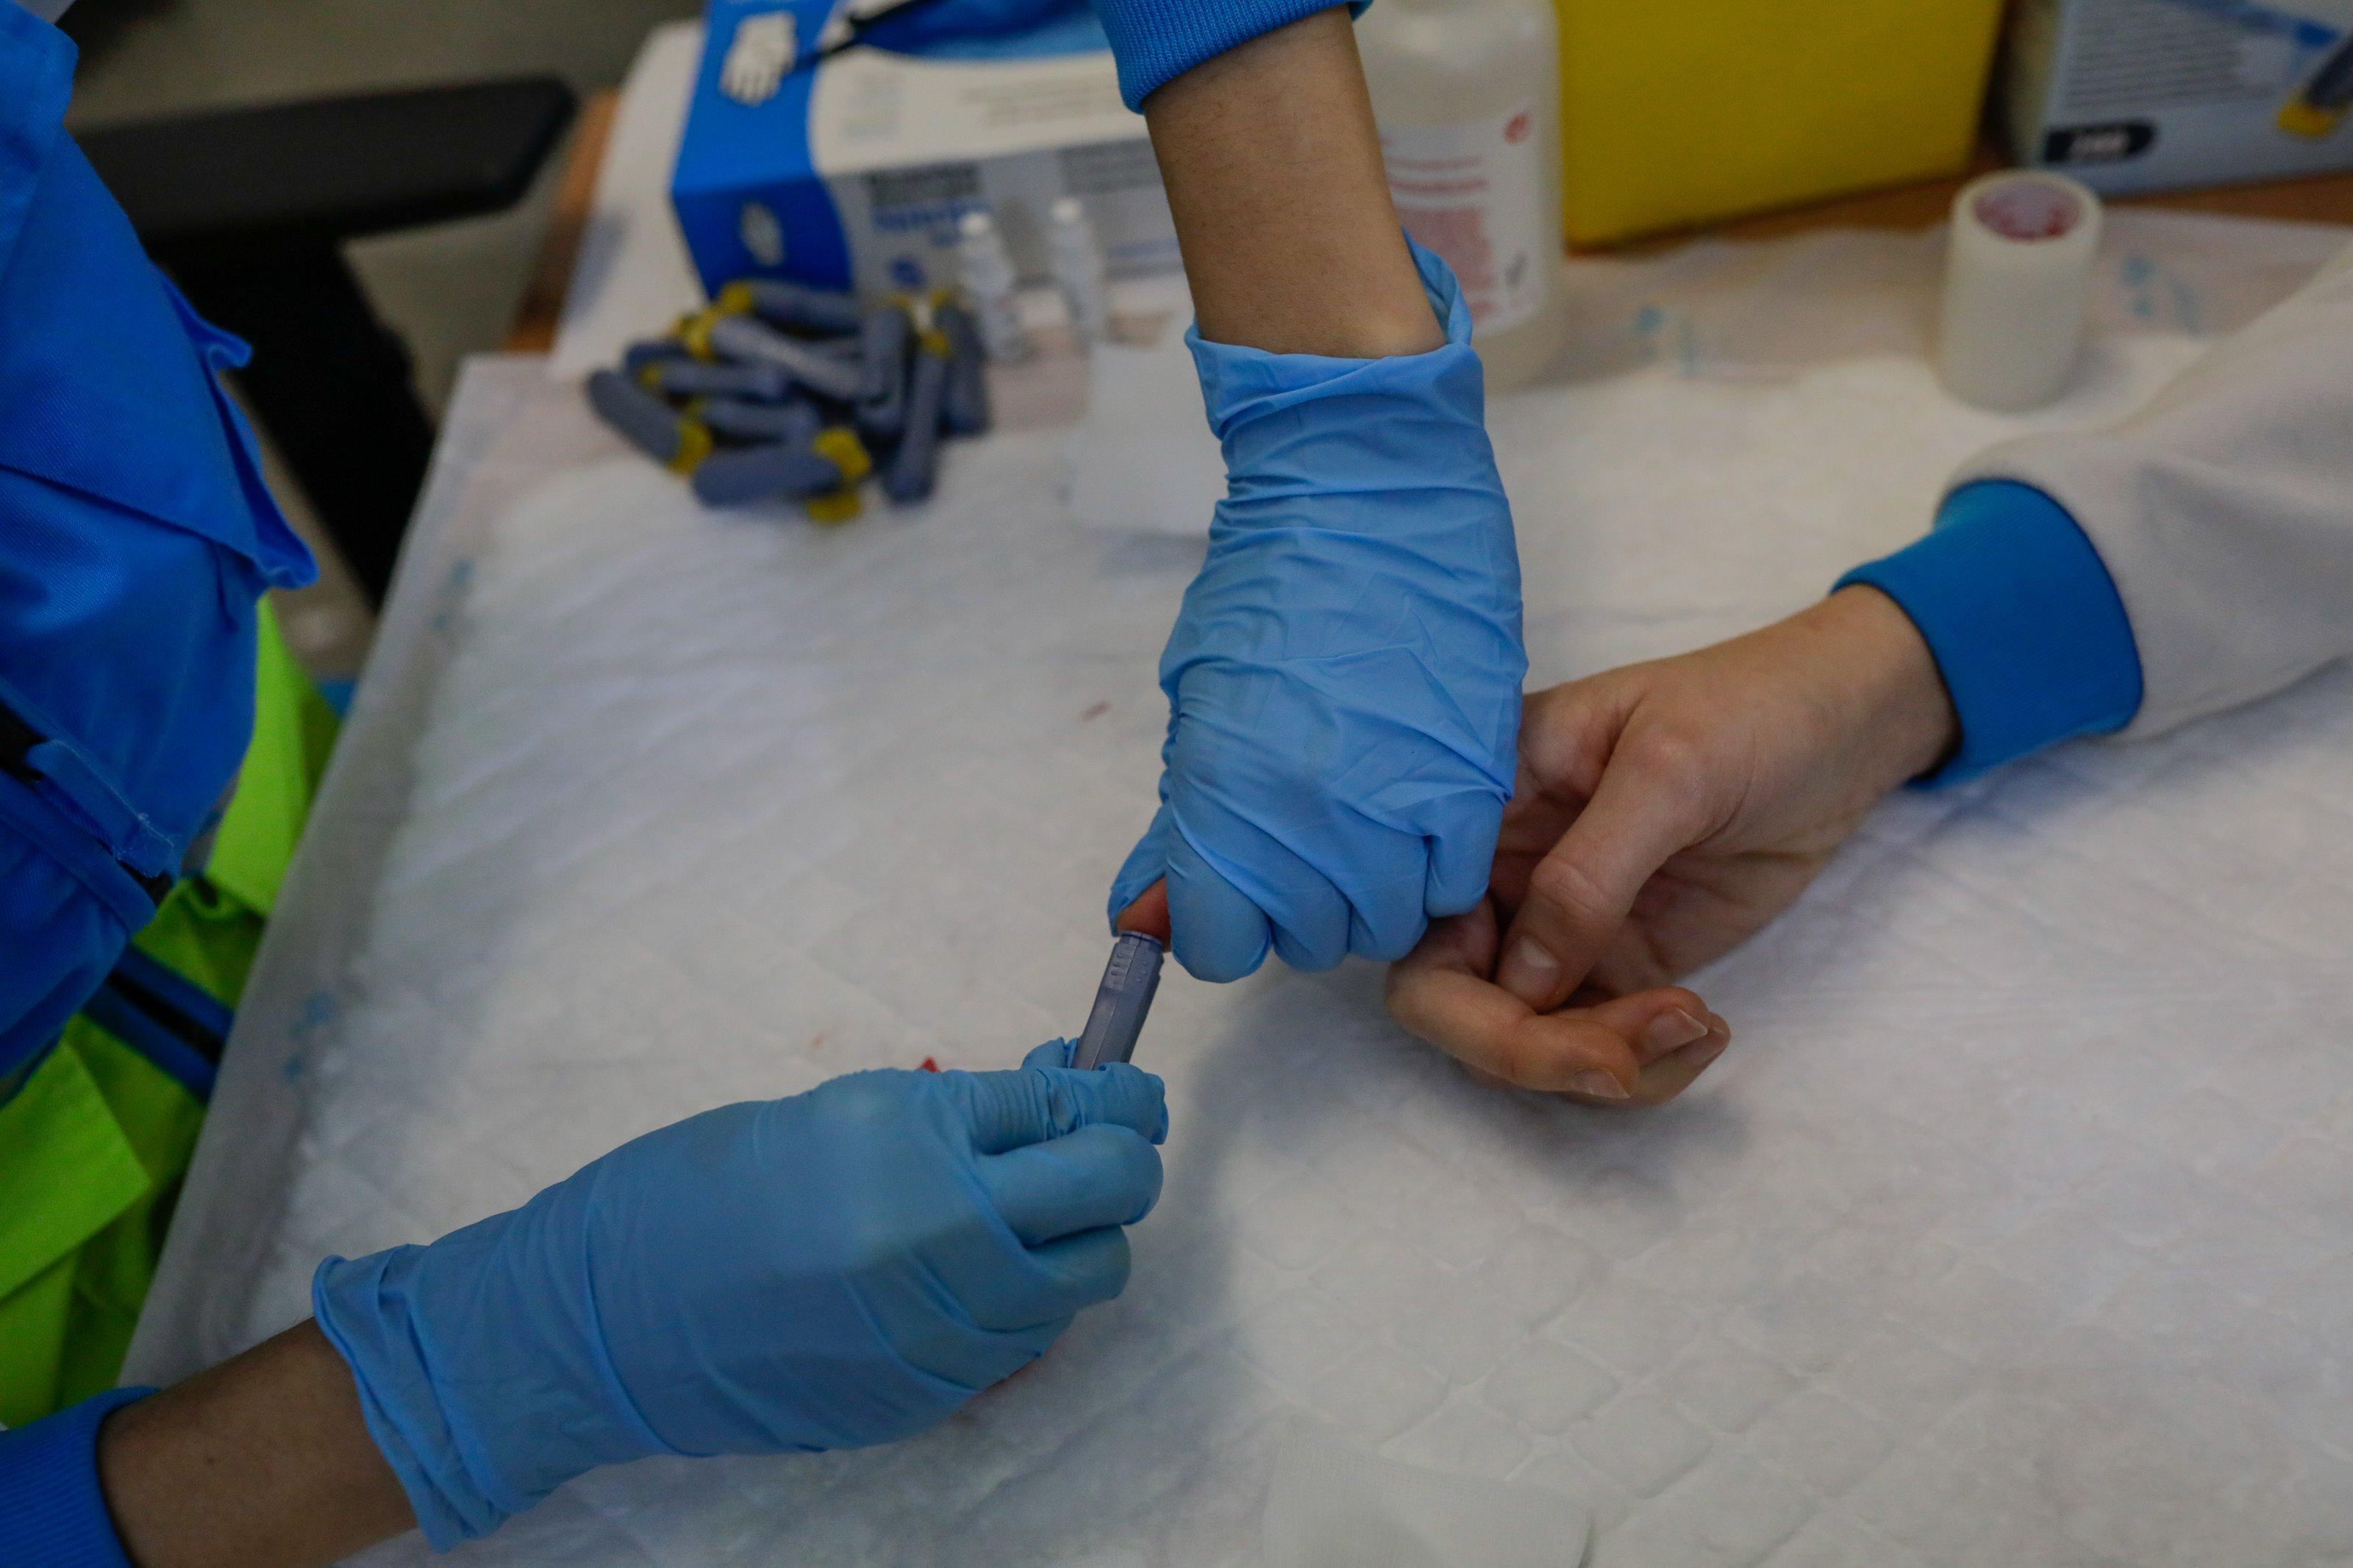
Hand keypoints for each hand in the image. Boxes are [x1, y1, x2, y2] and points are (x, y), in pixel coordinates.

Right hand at [313, 1045, 1166, 1546]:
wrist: (611, 1316)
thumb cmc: (706, 1188)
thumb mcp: (839, 1111)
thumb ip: (958, 1113)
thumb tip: (1061, 1092)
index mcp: (913, 1135)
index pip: (1070, 1107)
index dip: (1112, 1092)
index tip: (1121, 1088)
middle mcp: (945, 1231)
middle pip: (1113, 1186)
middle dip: (1123, 1154)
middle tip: (1102, 1138)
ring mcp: (945, 1325)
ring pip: (1089, 1275)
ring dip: (1079, 1236)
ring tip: (1026, 1212)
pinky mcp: (933, 1394)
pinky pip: (1027, 1340)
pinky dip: (1022, 1301)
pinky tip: (968, 1275)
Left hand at [1110, 240, 1525, 982]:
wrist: (1365, 496)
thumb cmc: (1271, 583)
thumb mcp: (1200, 704)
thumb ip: (1181, 821)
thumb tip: (1145, 912)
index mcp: (1221, 801)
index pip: (1216, 945)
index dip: (1225, 926)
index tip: (1236, 895)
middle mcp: (1304, 823)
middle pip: (1308, 941)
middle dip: (1301, 909)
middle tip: (1307, 847)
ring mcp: (1393, 809)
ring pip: (1385, 923)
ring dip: (1373, 894)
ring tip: (1370, 831)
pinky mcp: (1470, 784)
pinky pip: (1454, 883)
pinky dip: (1435, 869)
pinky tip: (1420, 821)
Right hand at [1388, 588, 1955, 1100]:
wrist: (1847, 730)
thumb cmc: (1750, 712)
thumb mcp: (1668, 772)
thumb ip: (1587, 875)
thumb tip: (1522, 985)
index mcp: (1482, 801)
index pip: (1411, 910)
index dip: (1448, 984)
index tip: (1533, 1004)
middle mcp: (1500, 868)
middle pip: (1449, 997)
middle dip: (1526, 1048)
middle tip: (1621, 1065)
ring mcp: (1557, 923)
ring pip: (1525, 1036)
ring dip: (1602, 1061)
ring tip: (1697, 1023)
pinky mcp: (1619, 964)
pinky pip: (1597, 1045)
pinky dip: (1645, 1063)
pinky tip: (1706, 1026)